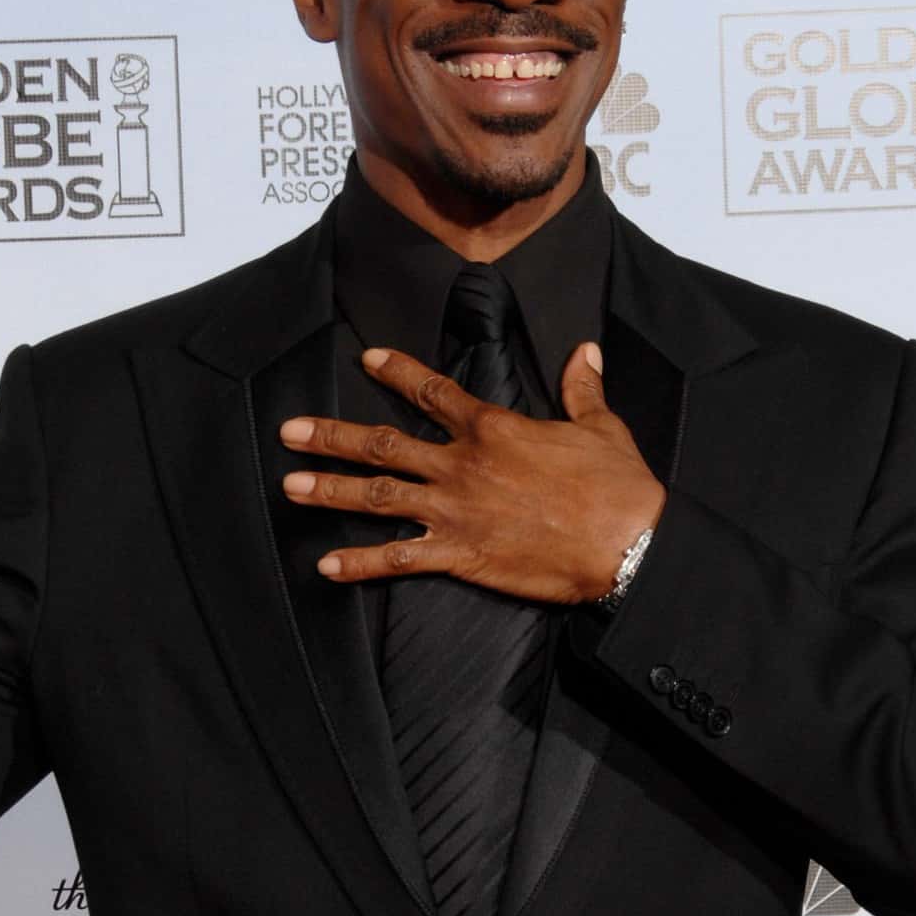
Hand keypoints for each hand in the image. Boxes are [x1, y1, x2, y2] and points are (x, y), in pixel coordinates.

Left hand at [278, 343, 665, 604]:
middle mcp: (462, 465)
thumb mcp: (601, 426)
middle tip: (289, 431)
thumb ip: (582, 387)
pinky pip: (399, 558)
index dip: (397, 372)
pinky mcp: (461, 554)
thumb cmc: (616, 485)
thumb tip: (585, 350)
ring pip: (379, 496)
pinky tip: (326, 566)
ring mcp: (455, 510)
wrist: (627, 542)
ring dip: (331, 490)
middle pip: (384, 444)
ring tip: (289, 486)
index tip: (367, 358)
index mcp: (493, 428)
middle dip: (332, 437)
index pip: (433, 390)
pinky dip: (361, 563)